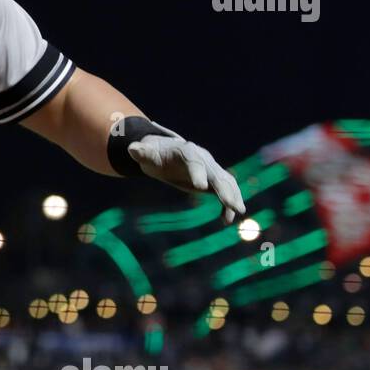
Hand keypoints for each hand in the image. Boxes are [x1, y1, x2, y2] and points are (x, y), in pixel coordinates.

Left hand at [127, 124, 246, 224]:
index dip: (197, 174)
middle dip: (223, 189)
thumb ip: (141, 152)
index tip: (200, 188)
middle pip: (215, 173)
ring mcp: (210, 169)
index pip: (194, 162)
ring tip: (238, 211)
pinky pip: (224, 191)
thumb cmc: (153, 154)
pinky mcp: (212, 179)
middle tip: (230, 204)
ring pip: (225, 182)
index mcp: (186, 151)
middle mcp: (202, 158)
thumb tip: (131, 148)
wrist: (164, 153)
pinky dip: (227, 204)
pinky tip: (226, 220)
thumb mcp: (145, 154)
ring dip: (233, 196)